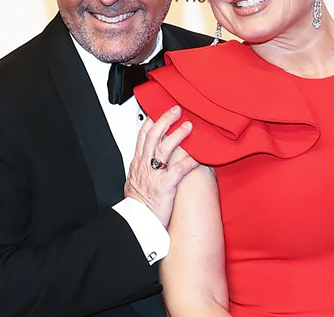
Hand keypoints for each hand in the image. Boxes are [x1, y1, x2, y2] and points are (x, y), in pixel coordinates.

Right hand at [125, 106, 198, 226]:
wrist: (136, 224)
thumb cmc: (138, 206)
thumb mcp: (134, 182)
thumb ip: (142, 168)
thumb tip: (147, 159)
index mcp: (137, 164)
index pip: (142, 136)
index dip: (151, 120)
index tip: (159, 109)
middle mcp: (144, 167)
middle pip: (153, 136)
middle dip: (165, 120)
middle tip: (176, 110)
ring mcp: (154, 176)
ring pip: (163, 149)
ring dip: (177, 135)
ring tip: (189, 126)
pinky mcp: (164, 188)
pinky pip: (177, 171)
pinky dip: (188, 162)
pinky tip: (198, 155)